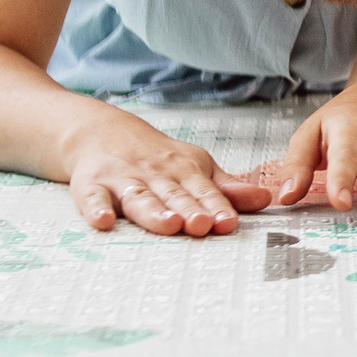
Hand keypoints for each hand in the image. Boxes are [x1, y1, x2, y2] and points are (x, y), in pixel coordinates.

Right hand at [68, 125, 273, 237]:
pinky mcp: (90, 185)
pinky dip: (96, 208)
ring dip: (153, 211)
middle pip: (173, 195)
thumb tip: (266, 199)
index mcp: (183, 171)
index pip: (203, 191)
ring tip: (168, 224)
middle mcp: (154, 174)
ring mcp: (122, 179)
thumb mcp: (194, 167)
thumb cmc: (156, 158)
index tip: (229, 222)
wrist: (101, 131)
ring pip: (139, 197)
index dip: (217, 206)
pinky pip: (92, 198)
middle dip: (189, 210)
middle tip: (203, 225)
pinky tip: (103, 221)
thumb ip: (226, 189)